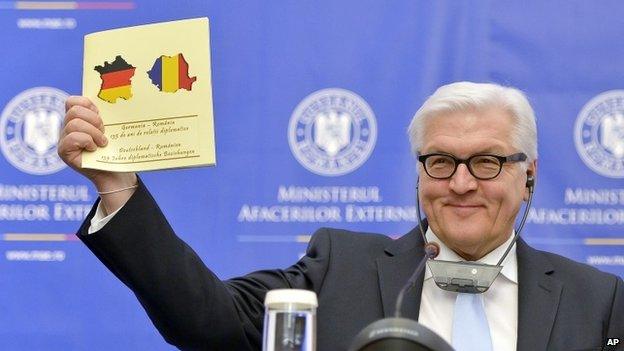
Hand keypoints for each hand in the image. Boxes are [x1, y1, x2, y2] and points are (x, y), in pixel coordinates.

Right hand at [58, 96, 136, 213]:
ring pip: (73, 123)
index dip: (87, 104)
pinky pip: (71, 138)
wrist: (116, 173)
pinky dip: (86, 141)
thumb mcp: (113, 129)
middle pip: (74, 110)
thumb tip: (116, 96)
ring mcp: (64, 139)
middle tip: (104, 131)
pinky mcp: (64, 151)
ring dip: (92, 132)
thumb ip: (107, 116)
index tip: (101, 115)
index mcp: (79, 118)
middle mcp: (68, 127)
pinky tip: (94, 148)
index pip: (73, 101)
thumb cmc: (116, 150)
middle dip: (93, 119)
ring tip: (102, 142)